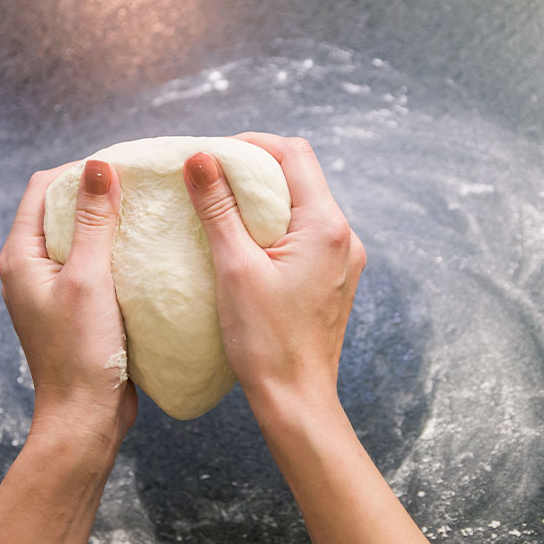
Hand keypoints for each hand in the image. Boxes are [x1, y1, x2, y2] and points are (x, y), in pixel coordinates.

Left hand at [0, 159, 136, 440]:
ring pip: (79, 236)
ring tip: (145, 213)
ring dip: (108, 222)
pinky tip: (143, 250)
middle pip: (60, 208)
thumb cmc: (82, 351)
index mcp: (21, 256)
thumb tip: (98, 165)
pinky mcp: (74, 305)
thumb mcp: (89, 279)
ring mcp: (51, 287)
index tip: (122, 166)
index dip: (79, 170)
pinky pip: (92, 263)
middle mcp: (30, 267)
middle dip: (97, 193)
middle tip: (140, 186)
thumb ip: (93, 221)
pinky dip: (114, 250)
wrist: (85, 416)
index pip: (43, 187)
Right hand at [183, 133, 365, 410]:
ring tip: (222, 209)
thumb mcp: (234, 268)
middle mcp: (343, 236)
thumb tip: (200, 159)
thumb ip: (218, 208)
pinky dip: (274, 226)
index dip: (252, 144)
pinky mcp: (332, 278)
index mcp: (326, 226)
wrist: (295, 399)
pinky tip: (244, 242)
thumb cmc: (265, 341)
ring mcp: (341, 258)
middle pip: (299, 177)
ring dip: (263, 199)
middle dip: (254, 170)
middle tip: (211, 179)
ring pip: (301, 206)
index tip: (213, 153)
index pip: (293, 154)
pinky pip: (304, 235)